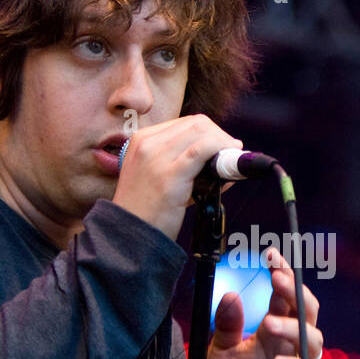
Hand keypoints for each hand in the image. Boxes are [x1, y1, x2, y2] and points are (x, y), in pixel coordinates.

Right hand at [111, 114, 242, 242]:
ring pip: (201, 131)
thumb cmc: (145, 211)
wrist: (128, 235)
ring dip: (224, 143)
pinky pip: (202, 149)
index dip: (210, 132)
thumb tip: (217, 160)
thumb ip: (181, 164)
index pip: (185, 123)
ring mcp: (157, 157)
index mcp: (142, 140)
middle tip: (229, 153)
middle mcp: (147, 143)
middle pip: (196, 123)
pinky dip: (221, 149)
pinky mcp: (169, 174)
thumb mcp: (155, 177)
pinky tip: (228, 160)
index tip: (221, 146)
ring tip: (231, 159)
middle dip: (219, 136)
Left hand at [203, 248, 322, 358]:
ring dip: (294, 328)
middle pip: (306, 310)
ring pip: (314, 340)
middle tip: (276, 279)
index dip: (282, 273)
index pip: (285, 295)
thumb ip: (226, 326)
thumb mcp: (218, 354)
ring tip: (269, 324)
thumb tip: (231, 296)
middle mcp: (289, 344)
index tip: (271, 254)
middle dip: (295, 291)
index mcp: (273, 328)